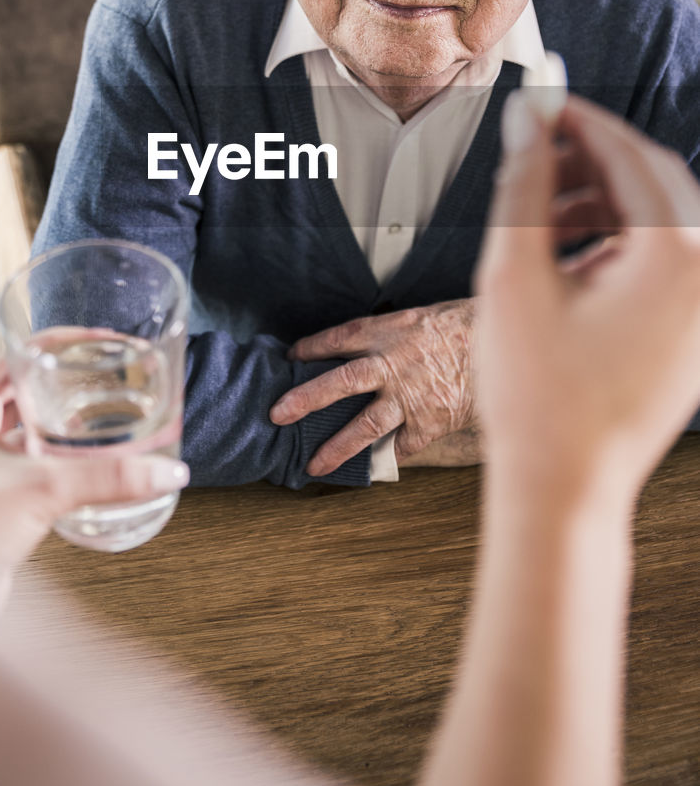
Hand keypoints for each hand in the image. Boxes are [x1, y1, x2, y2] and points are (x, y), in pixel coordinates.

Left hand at [0, 360, 188, 612]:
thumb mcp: (38, 491)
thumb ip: (105, 478)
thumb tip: (164, 471)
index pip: (17, 355)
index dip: (62, 343)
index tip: (103, 341)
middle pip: (27, 392)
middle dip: (70, 384)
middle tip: (113, 378)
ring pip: (32, 434)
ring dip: (68, 428)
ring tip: (112, 419)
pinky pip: (35, 472)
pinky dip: (64, 467)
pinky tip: (93, 471)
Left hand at [270, 299, 475, 476]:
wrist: (506, 344)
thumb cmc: (466, 325)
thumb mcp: (422, 316)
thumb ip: (391, 333)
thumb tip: (362, 346)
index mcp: (389, 332)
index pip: (339, 338)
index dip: (312, 348)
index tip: (291, 358)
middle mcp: (393, 364)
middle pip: (340, 382)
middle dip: (306, 399)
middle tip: (278, 414)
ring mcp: (411, 397)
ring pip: (365, 424)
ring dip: (337, 446)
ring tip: (314, 465)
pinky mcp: (431, 422)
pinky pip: (402, 446)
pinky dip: (387, 458)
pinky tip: (371, 469)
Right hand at [476, 90, 699, 499]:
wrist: (565, 489)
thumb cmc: (537, 394)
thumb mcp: (514, 276)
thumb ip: (524, 186)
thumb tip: (528, 119)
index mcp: (676, 259)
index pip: (631, 157)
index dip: (580, 122)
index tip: (540, 104)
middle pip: (657, 182)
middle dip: (594, 159)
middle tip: (538, 149)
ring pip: (663, 222)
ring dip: (605, 203)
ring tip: (540, 215)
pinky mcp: (694, 336)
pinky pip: (667, 263)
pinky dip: (621, 244)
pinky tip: (568, 257)